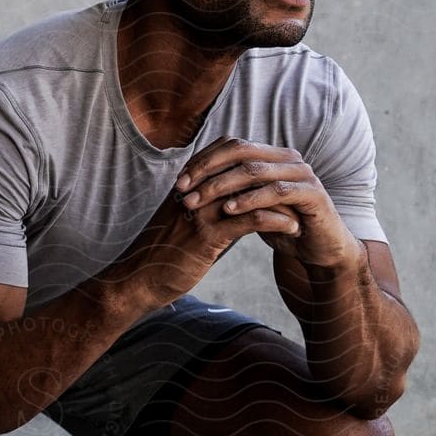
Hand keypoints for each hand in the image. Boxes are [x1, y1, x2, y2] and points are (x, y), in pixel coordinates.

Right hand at [103, 169, 302, 309]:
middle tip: (296, 189)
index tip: (276, 173)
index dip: (252, 160)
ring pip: (248, 193)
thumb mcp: (175, 220)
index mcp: (184, 185)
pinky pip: (248, 221)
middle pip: (239, 169)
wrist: (134, 280)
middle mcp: (191, 193)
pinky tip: (290, 228)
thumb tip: (223, 199)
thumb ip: (196, 204)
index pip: (222, 154)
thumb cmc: (156, 254)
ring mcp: (198, 213)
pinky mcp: (205, 237)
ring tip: (300, 211)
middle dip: (271, 179)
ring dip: (279, 201)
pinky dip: (274, 221)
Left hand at [173, 137, 360, 269]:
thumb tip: (190, 181)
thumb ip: (230, 190)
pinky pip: (276, 192)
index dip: (203, 161)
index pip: (232, 146)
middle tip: (182, 190)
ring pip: (255, 170)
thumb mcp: (250, 206)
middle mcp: (288, 159)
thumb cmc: (281, 226)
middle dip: (207, 170)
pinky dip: (250, 199)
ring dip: (222, 185)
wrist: (319, 249)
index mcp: (272, 156)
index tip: (178, 181)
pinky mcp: (313, 194)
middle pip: (240, 152)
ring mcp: (302, 174)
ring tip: (198, 201)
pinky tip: (229, 210)